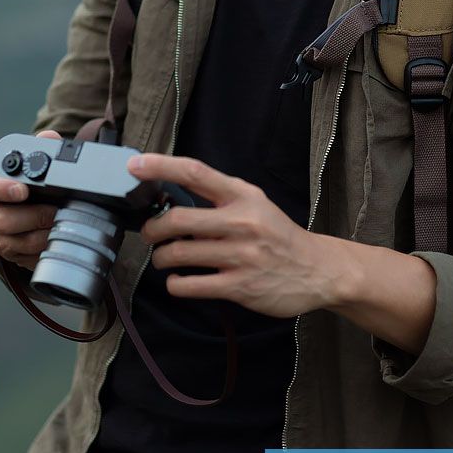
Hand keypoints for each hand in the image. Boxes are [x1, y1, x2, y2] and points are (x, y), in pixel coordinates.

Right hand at [0, 130, 61, 270]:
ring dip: (40, 236)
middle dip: (32, 217)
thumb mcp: (38, 165)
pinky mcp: (10, 254)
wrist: (37, 212)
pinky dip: (42, 251)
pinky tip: (55, 241)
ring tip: (59, 226)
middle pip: (0, 219)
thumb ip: (43, 148)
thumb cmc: (35, 185)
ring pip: (13, 242)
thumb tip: (49, 138)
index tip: (22, 190)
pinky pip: (25, 258)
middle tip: (54, 212)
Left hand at [132, 153, 345, 316]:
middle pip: (178, 219)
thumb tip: (171, 196)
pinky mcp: (240, 286)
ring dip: (161, 257)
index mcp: (243, 196)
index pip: (196, 173)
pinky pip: (189, 285)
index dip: (161, 167)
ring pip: (179, 253)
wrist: (317, 270)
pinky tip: (179, 280)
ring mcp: (241, 255)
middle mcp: (242, 222)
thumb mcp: (255, 205)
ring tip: (163, 258)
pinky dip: (175, 283)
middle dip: (153, 228)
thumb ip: (220, 199)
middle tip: (150, 234)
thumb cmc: (277, 235)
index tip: (135, 165)